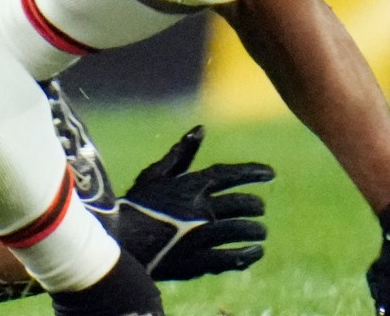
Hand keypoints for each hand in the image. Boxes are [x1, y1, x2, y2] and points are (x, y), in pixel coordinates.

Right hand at [110, 126, 270, 280]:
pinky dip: (247, 254)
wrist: (118, 242)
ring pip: (241, 230)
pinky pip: (231, 257)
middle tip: (260, 210)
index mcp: (190, 186)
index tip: (270, 173)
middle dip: (255, 207)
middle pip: (241, 204)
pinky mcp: (198, 261)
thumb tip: (200, 129)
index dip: (252, 172)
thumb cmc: (135, 205)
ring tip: (261, 234)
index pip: (230, 175)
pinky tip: (254, 252)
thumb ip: (180, 154)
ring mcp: (200, 236)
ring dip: (256, 232)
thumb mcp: (154, 175)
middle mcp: (199, 209)